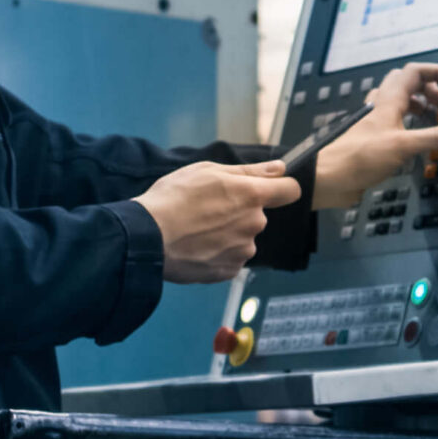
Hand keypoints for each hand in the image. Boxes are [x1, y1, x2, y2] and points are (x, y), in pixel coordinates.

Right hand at [137, 159, 302, 282]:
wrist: (147, 237)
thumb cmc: (173, 198)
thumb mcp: (208, 171)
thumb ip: (249, 171)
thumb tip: (279, 168)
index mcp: (251, 195)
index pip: (290, 190)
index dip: (281, 188)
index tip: (270, 189)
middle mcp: (254, 223)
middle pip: (258, 216)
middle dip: (239, 212)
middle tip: (207, 210)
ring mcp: (243, 250)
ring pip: (243, 238)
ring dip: (227, 234)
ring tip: (196, 230)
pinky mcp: (229, 270)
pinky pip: (230, 258)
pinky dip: (217, 253)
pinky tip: (196, 247)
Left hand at [313, 62, 437, 210]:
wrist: (329, 177)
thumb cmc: (361, 156)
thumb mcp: (404, 146)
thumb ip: (435, 137)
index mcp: (388, 100)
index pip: (415, 72)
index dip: (437, 74)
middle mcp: (380, 105)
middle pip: (406, 82)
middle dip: (428, 88)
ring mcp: (374, 121)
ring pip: (398, 100)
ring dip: (418, 104)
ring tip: (432, 118)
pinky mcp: (371, 138)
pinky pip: (392, 121)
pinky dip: (408, 122)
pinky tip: (414, 138)